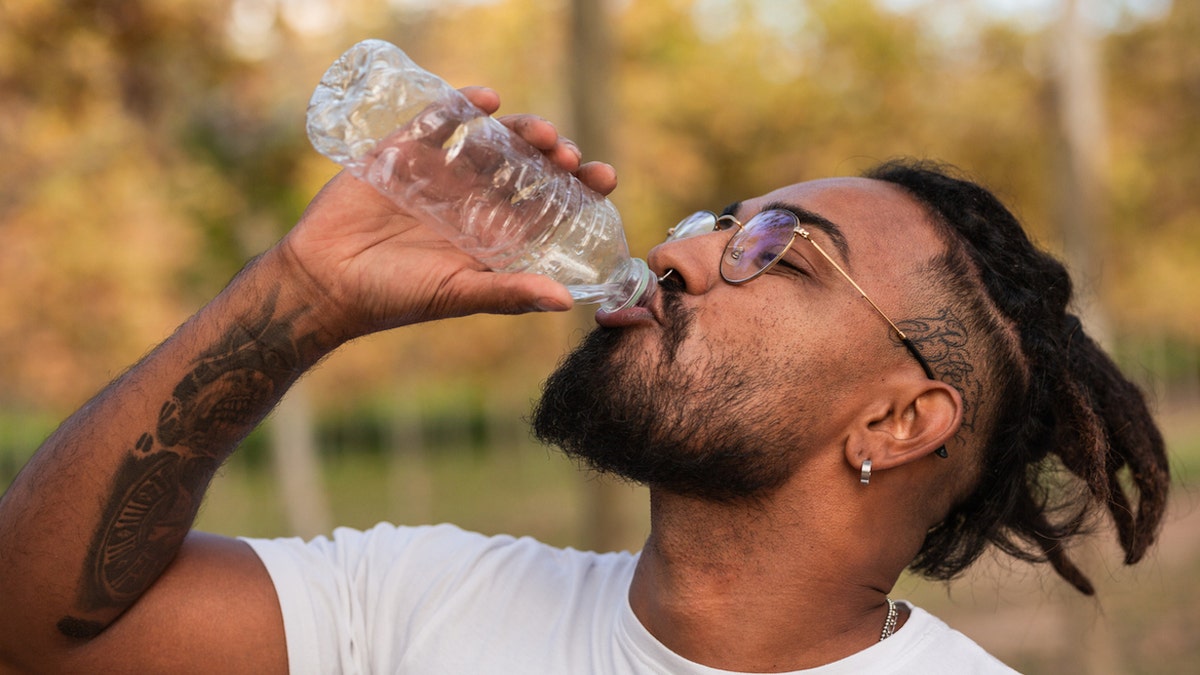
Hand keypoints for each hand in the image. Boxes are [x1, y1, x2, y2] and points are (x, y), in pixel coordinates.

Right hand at [273, 87, 617, 342]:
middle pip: (526, 167)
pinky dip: (461, 106)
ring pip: (491, 141)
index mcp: (493, 234)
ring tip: (539, 132)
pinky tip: (487, 101)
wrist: (322, 283)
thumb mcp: (457, 295)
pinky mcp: (402, 153)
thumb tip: (566, 302)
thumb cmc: (393, 298)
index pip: (549, 205)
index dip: (579, 189)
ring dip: (519, 130)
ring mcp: (439, 174)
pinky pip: (436, 121)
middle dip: (553, 155)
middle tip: (568, 154)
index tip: (604, 176)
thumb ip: (508, 294)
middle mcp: (473, 201)